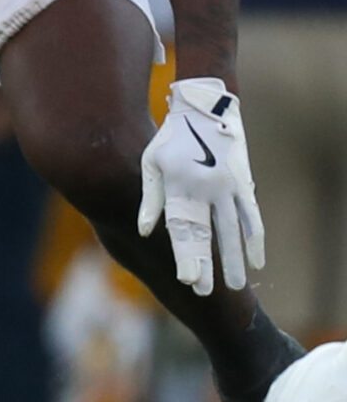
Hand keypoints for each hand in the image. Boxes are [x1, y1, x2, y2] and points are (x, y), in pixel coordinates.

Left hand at [139, 78, 262, 294]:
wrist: (205, 108)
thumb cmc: (171, 138)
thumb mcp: (151, 162)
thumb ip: (150, 199)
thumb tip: (144, 231)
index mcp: (180, 185)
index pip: (182, 228)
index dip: (185, 254)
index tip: (188, 279)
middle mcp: (206, 189)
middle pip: (208, 234)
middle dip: (208, 265)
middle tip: (207, 293)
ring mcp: (228, 187)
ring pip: (234, 231)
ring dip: (235, 259)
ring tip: (235, 284)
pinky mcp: (243, 184)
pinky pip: (252, 217)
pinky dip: (254, 240)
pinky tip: (257, 261)